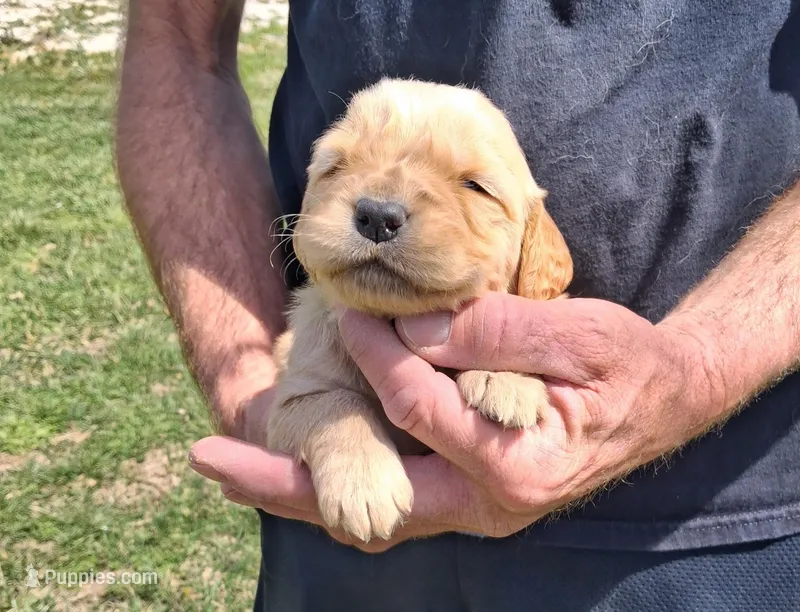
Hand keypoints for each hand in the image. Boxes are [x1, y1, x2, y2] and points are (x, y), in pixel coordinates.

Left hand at [188, 292, 722, 551]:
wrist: (663, 400)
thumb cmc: (628, 367)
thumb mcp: (582, 336)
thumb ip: (499, 333)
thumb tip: (414, 328)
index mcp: (516, 465)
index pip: (416, 405)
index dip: (377, 353)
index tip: (348, 311)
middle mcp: (488, 503)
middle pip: (365, 501)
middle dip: (282, 482)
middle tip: (208, 459)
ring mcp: (475, 506)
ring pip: (370, 509)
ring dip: (300, 491)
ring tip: (230, 468)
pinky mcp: (467, 493)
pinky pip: (391, 494)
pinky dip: (340, 479)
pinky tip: (299, 462)